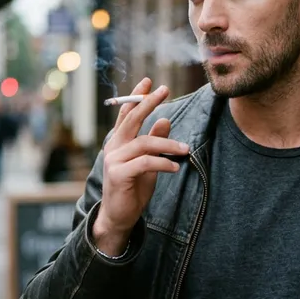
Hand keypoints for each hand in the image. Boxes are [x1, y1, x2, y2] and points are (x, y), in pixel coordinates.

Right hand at [93, 78, 187, 255]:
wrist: (120, 217)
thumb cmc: (133, 189)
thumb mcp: (148, 163)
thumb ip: (154, 142)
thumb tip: (165, 119)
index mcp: (119, 143)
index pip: (126, 114)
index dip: (136, 97)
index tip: (148, 81)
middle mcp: (113, 148)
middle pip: (131, 120)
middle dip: (148, 103)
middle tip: (165, 90)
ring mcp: (113, 160)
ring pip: (144, 143)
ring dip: (168, 144)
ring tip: (186, 149)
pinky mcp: (118, 174)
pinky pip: (145, 163)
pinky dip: (163, 163)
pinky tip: (175, 167)